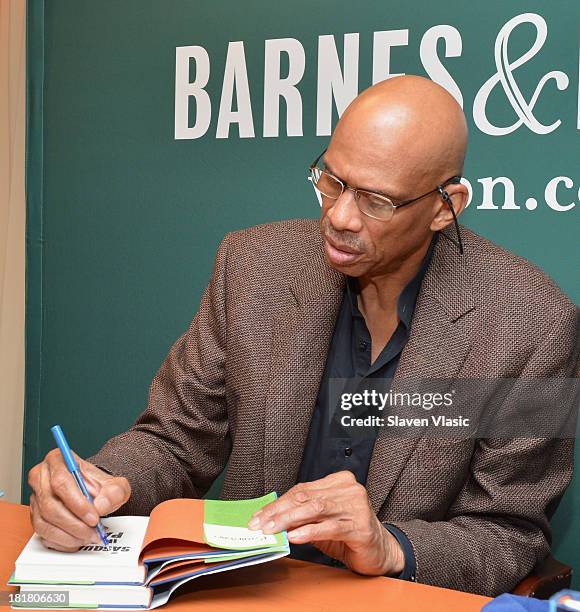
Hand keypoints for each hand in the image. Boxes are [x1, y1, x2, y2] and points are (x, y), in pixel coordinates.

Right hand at [28, 449, 130, 551]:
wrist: (95, 493)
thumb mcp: (115, 484)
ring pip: (44, 522)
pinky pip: (43, 534)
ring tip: (87, 537)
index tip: (93, 517)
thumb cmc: (100, 486)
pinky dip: (61, 541)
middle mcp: (41, 477)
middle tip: (92, 532)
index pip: (61, 482)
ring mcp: (36, 497)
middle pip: (50, 505)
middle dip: (74, 523)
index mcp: (58, 460)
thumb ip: (114, 492)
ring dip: (68, 535)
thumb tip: (101, 505)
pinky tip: (76, 541)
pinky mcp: (35, 515)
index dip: (77, 503)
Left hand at [248, 471, 403, 575]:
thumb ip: (302, 515)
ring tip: (272, 530)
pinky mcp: (360, 526)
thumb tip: (271, 519)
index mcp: (339, 481)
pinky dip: (309, 532)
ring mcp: (356, 506)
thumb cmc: (350, 533)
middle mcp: (348, 490)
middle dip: (278, 511)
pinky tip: (295, 537)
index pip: (302, 489)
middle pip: (306, 497)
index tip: (260, 515)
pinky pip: (329, 527)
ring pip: (315, 509)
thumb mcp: (323, 521)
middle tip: (260, 524)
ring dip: (289, 521)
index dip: (278, 502)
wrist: (381, 551)